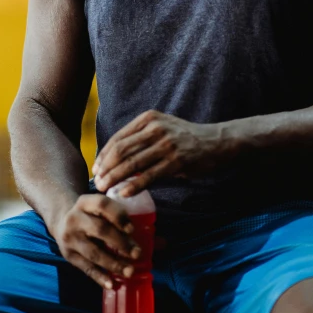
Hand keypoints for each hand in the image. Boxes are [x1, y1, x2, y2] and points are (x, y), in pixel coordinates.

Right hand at [52, 194, 141, 288]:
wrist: (61, 221)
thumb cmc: (90, 214)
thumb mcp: (98, 209)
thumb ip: (120, 218)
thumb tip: (155, 240)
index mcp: (85, 202)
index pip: (102, 204)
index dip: (118, 216)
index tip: (132, 229)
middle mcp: (75, 218)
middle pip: (100, 230)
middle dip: (120, 243)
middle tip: (137, 253)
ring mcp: (70, 238)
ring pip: (93, 252)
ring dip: (113, 263)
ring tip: (129, 271)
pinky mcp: (68, 255)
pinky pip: (86, 268)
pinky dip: (100, 277)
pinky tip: (112, 285)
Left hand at [93, 110, 231, 196]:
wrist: (216, 141)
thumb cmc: (185, 138)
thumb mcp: (162, 128)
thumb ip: (141, 138)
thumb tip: (115, 159)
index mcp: (149, 119)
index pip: (118, 138)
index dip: (104, 155)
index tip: (96, 169)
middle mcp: (155, 129)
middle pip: (121, 150)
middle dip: (106, 168)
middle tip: (97, 183)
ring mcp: (166, 144)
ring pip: (132, 163)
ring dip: (115, 178)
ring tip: (105, 189)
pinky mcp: (177, 161)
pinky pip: (149, 175)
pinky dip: (134, 185)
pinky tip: (123, 193)